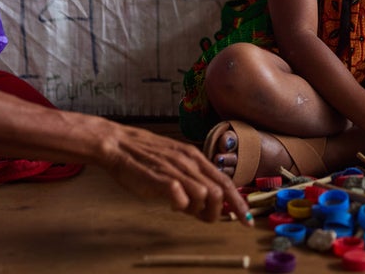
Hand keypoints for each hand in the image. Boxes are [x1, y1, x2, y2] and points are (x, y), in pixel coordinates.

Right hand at [100, 124, 250, 224]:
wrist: (118, 144)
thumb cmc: (144, 156)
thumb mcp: (175, 160)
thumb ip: (191, 175)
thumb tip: (207, 197)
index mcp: (195, 157)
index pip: (224, 182)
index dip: (237, 202)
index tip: (245, 219)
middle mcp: (189, 162)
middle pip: (219, 192)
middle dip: (216, 211)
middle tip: (202, 217)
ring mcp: (176, 169)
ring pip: (204, 195)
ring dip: (197, 209)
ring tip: (182, 207)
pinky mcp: (160, 178)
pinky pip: (181, 197)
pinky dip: (180, 205)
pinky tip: (170, 203)